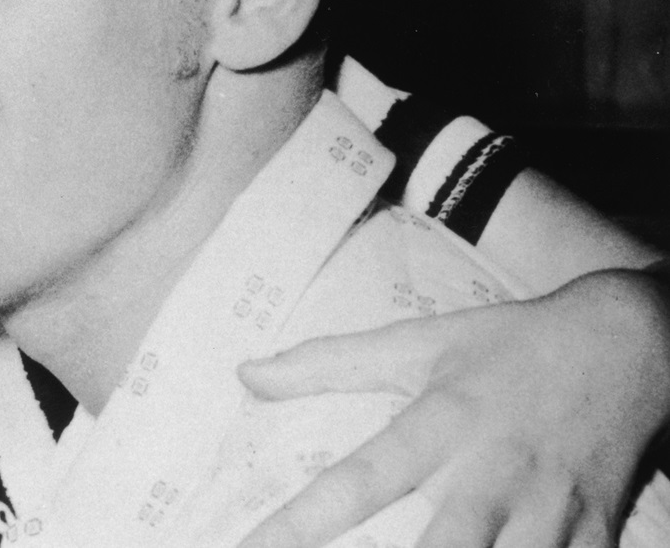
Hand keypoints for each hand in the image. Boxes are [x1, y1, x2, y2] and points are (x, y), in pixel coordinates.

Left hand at [234, 267, 669, 547]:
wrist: (624, 342)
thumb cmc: (506, 345)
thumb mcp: (416, 342)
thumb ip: (328, 362)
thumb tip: (246, 373)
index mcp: (441, 422)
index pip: (358, 480)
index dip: (300, 524)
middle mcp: (493, 473)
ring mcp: (549, 510)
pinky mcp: (596, 533)